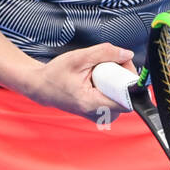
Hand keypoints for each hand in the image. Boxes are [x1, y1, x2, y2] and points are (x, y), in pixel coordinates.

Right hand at [24, 42, 138, 123]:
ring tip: (99, 74)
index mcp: (91, 103)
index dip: (128, 82)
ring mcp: (97, 116)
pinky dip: (110, 88)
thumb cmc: (55, 74)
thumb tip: (128, 54)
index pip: (126, 101)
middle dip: (121, 79)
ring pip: (121, 99)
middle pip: (125, 99)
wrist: (41, 86)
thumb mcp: (79, 57)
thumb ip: (105, 53)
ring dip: (115, 83)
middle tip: (107, 66)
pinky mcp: (97, 114)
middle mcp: (96, 114)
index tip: (122, 67)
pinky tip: (97, 81)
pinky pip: (113, 100)